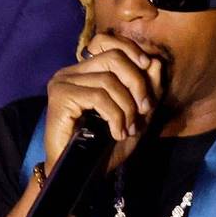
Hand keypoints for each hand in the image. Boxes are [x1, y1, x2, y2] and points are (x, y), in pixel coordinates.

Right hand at [45, 34, 163, 172]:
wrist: (80, 175)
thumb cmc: (104, 148)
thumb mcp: (135, 116)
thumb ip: (146, 89)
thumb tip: (155, 61)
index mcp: (85, 71)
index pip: (108, 42)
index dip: (132, 50)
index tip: (148, 67)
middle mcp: (70, 72)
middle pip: (113, 57)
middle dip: (137, 83)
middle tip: (143, 110)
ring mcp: (62, 82)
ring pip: (108, 80)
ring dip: (126, 107)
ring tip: (127, 129)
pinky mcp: (60, 96)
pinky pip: (98, 97)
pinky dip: (115, 116)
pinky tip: (117, 133)